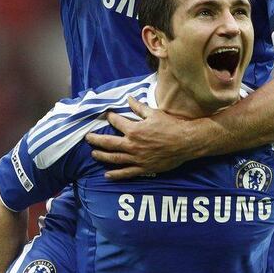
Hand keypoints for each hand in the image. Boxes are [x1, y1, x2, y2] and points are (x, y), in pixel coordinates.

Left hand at [85, 96, 200, 178]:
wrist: (185, 142)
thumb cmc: (171, 126)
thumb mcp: (154, 113)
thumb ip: (139, 107)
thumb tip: (128, 98)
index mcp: (134, 130)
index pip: (117, 122)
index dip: (111, 117)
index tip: (107, 115)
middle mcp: (132, 145)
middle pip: (108, 143)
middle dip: (96, 139)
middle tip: (87, 137)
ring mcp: (137, 158)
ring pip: (114, 158)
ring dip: (102, 156)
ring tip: (94, 153)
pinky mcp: (143, 168)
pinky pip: (126, 173)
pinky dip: (115, 174)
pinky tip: (107, 175)